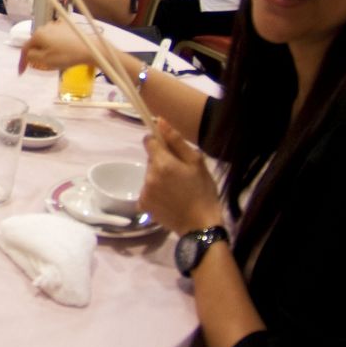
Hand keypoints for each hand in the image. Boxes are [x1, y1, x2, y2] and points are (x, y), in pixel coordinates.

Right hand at [21, 20, 102, 73]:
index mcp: (38, 34)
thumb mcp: (45, 60)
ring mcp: (57, 25)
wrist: (90, 48)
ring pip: (46, 39)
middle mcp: (45, 26)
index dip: (22, 62)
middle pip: (35, 42)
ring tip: (51, 60)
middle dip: (35, 54)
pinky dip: (55, 45)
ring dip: (45, 49)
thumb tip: (28, 54)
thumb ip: (31, 57)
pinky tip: (61, 52)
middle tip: (37, 66)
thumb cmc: (66, 56)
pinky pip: (56, 37)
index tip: (21, 73)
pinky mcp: (67, 27)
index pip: (25, 49)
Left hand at [140, 118, 223, 233]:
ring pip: (149, 176)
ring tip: (177, 189)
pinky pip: (147, 191)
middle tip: (180, 175)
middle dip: (162, 163)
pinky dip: (156, 192)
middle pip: (151, 160)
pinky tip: (170, 199)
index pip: (149, 141)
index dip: (159, 143)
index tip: (171, 151)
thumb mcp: (196, 163)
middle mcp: (148, 176)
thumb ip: (176, 141)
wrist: (200, 226)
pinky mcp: (143, 205)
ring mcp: (144, 192)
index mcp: (162, 163)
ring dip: (159, 178)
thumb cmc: (203, 192)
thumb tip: (160, 121)